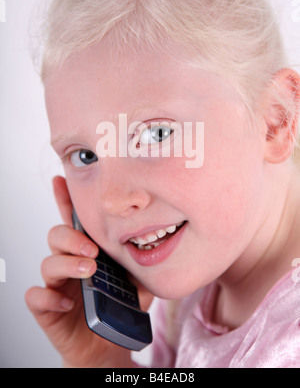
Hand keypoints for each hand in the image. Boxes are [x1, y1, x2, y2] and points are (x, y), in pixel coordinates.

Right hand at [25, 176, 133, 367]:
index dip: (65, 199)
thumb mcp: (138, 278)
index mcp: (89, 249)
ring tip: (88, 271)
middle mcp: (70, 262)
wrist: (111, 343)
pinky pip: (36, 297)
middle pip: (57, 236)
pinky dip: (48, 298)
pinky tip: (67, 303)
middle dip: (72, 237)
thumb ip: (141, 259)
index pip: (74, 221)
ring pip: (48, 263)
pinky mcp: (49, 308)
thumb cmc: (123, 305)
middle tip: (93, 250)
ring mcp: (58, 284)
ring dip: (66, 263)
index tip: (61, 180)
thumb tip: (157, 237)